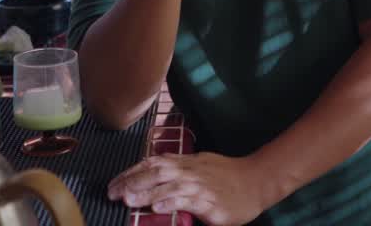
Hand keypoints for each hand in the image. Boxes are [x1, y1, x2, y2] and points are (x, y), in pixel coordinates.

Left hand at [108, 152, 267, 225]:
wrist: (257, 181)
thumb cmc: (229, 176)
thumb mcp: (202, 165)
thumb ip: (180, 168)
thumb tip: (155, 169)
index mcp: (187, 163)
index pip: (154, 163)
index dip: (132, 171)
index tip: (115, 182)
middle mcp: (190, 172)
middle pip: (157, 171)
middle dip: (132, 181)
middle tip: (112, 191)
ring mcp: (200, 186)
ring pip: (169, 185)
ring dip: (147, 192)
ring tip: (128, 199)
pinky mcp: (210, 203)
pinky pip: (188, 201)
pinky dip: (172, 202)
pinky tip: (159, 207)